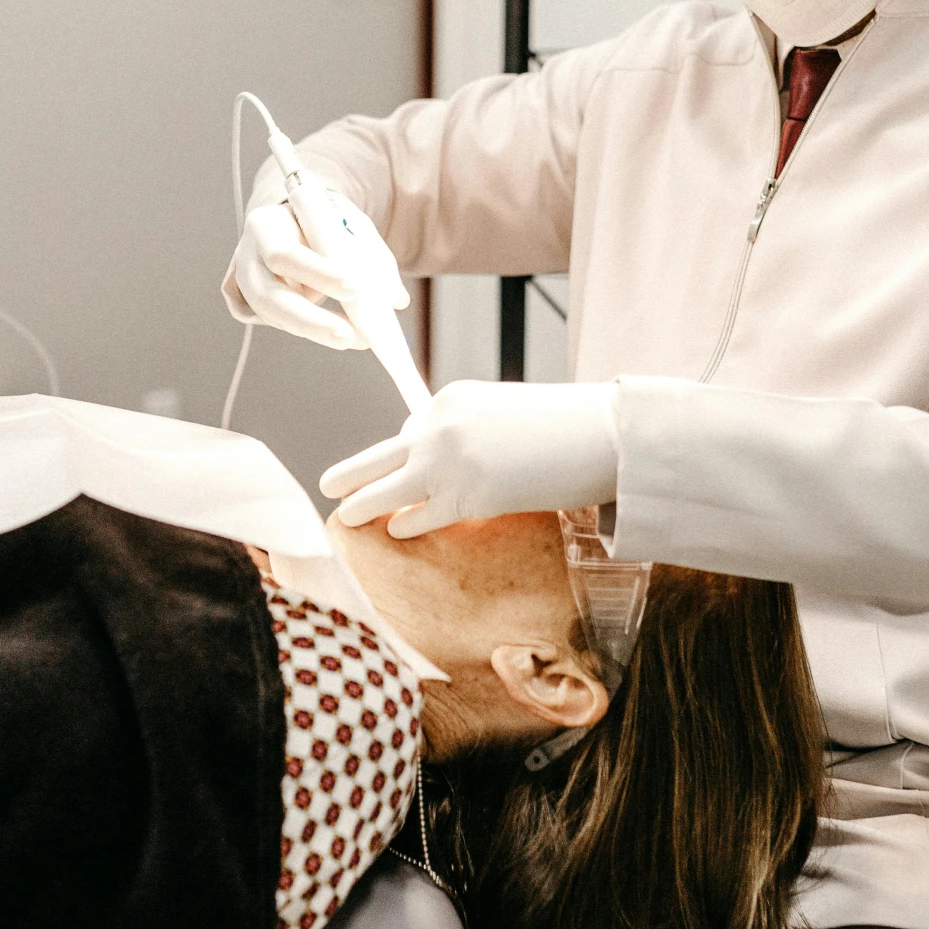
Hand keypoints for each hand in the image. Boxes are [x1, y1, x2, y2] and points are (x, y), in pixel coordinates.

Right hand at [222, 196, 408, 353]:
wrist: (293, 220)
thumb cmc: (322, 222)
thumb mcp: (348, 224)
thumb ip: (372, 257)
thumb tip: (396, 300)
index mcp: (266, 224)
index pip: (286, 254)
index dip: (318, 274)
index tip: (354, 287)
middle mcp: (246, 255)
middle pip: (270, 297)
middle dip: (311, 321)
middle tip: (349, 335)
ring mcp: (240, 281)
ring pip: (271, 315)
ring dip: (314, 329)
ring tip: (354, 337)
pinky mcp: (243, 301)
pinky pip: (265, 321)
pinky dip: (295, 327)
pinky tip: (323, 327)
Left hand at [321, 380, 618, 536]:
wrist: (601, 434)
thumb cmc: (561, 425)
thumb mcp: (501, 411)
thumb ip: (464, 430)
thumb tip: (434, 456)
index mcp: (450, 399)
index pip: (411, 429)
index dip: (404, 454)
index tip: (388, 467)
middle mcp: (440, 427)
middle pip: (380, 455)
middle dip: (350, 472)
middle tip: (328, 484)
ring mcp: (450, 463)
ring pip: (388, 489)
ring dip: (363, 505)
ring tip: (345, 516)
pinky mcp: (468, 498)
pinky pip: (421, 516)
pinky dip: (406, 524)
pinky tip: (395, 530)